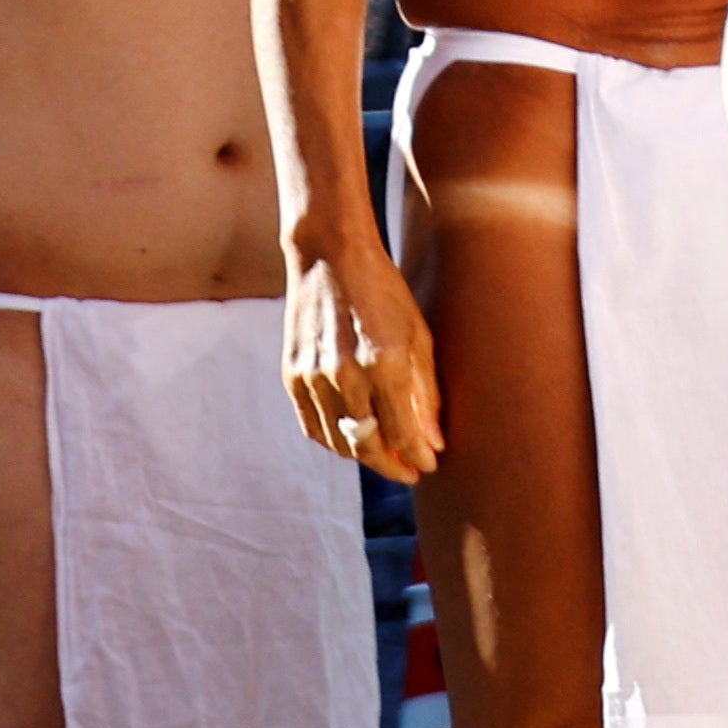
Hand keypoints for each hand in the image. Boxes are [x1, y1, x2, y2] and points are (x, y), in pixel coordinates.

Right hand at [284, 235, 442, 482]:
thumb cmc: (384, 291)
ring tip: (384, 455)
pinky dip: (333, 441)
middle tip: (410, 471)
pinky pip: (313, 426)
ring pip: (340, 442)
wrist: (329, 256)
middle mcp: (346, 374)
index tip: (431, 463)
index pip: (404, 434)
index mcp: (385, 362)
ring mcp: (313, 376)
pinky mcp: (292, 374)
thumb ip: (426, 392)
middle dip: (393, 465)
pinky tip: (351, 439)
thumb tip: (434, 442)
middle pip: (369, 446)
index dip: (419, 456)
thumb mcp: (419, 335)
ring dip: (364, 456)